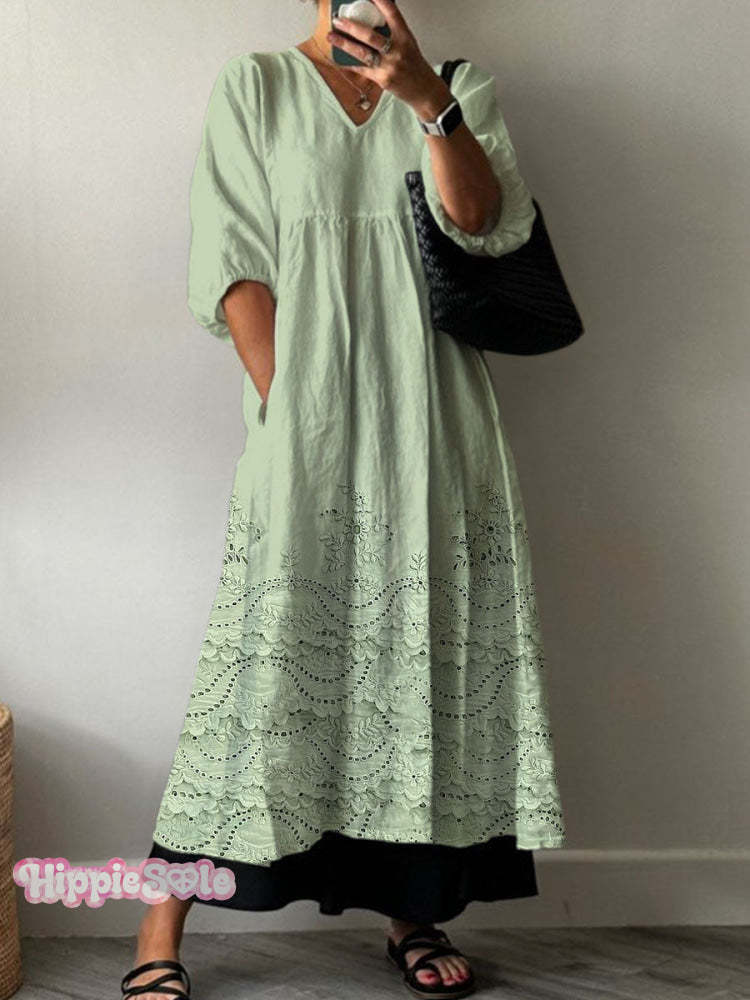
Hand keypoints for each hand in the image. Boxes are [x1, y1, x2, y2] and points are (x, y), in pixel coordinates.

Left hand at [326, 0, 452, 119]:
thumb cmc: (414, 64)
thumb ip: (392, 31)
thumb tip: (372, 19)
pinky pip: (362, 69)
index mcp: (405, 37)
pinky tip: (338, 58)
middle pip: (370, 36)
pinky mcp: (383, 80)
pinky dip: (349, 63)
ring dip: (344, 44)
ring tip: (332, 37)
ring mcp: (389, 66)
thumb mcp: (408, 43)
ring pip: (362, 53)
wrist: (424, 90)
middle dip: (351, 27)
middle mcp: (397, 50)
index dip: (380, 2)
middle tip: (338, 20)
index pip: (392, 14)